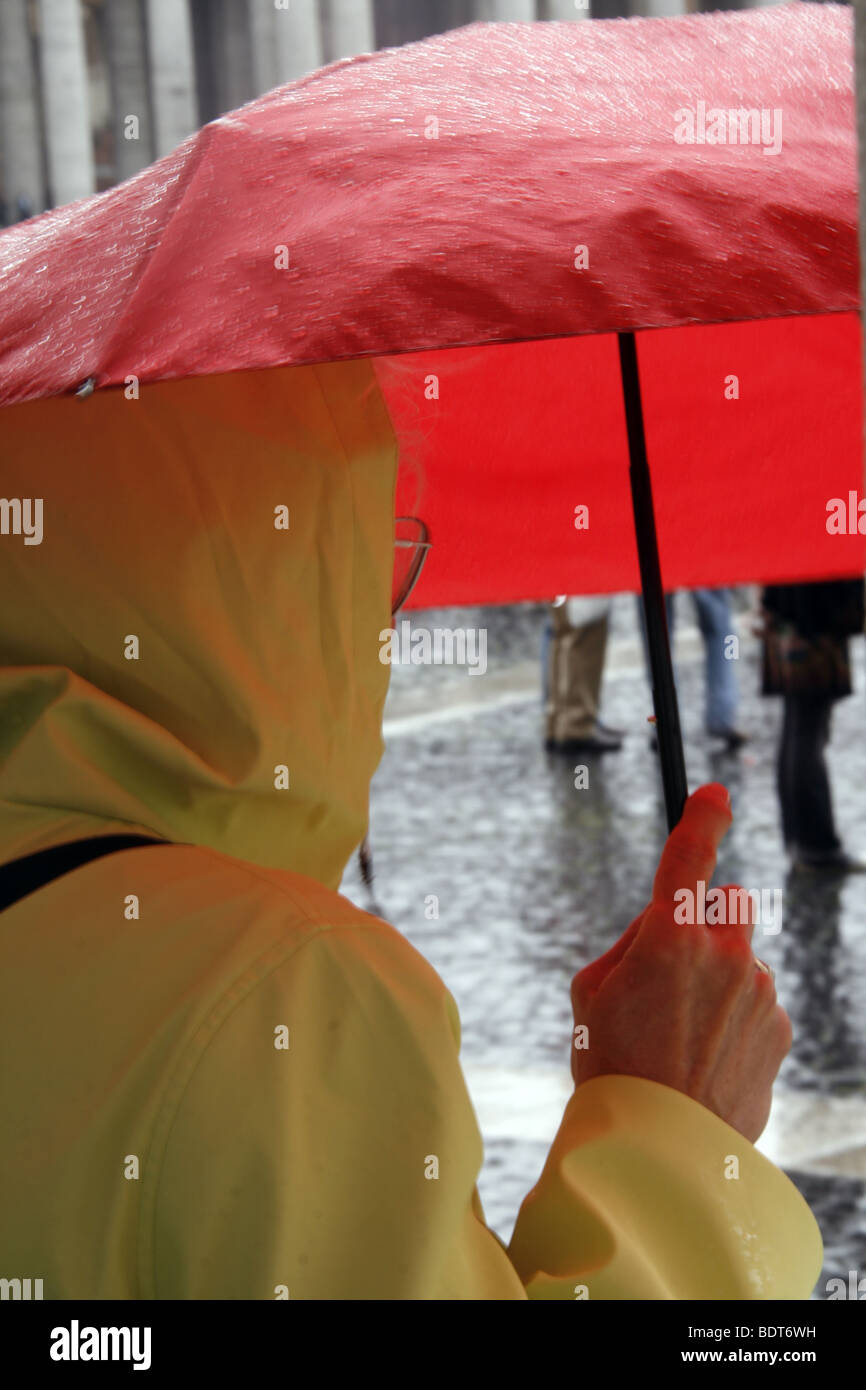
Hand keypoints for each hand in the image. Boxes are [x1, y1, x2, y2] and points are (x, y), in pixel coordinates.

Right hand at [570, 783, 790, 1141]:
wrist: (661, 1146)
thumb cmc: (612, 1063)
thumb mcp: (591, 990)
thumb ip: (632, 944)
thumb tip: (665, 926)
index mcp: (669, 935)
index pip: (690, 857)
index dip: (703, 817)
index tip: (715, 795)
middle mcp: (724, 953)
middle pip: (728, 904)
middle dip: (707, 921)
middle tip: (673, 969)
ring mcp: (759, 991)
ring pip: (741, 960)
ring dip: (718, 980)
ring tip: (680, 1037)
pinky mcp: (780, 1028)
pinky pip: (757, 1004)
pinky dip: (735, 1021)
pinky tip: (705, 1059)